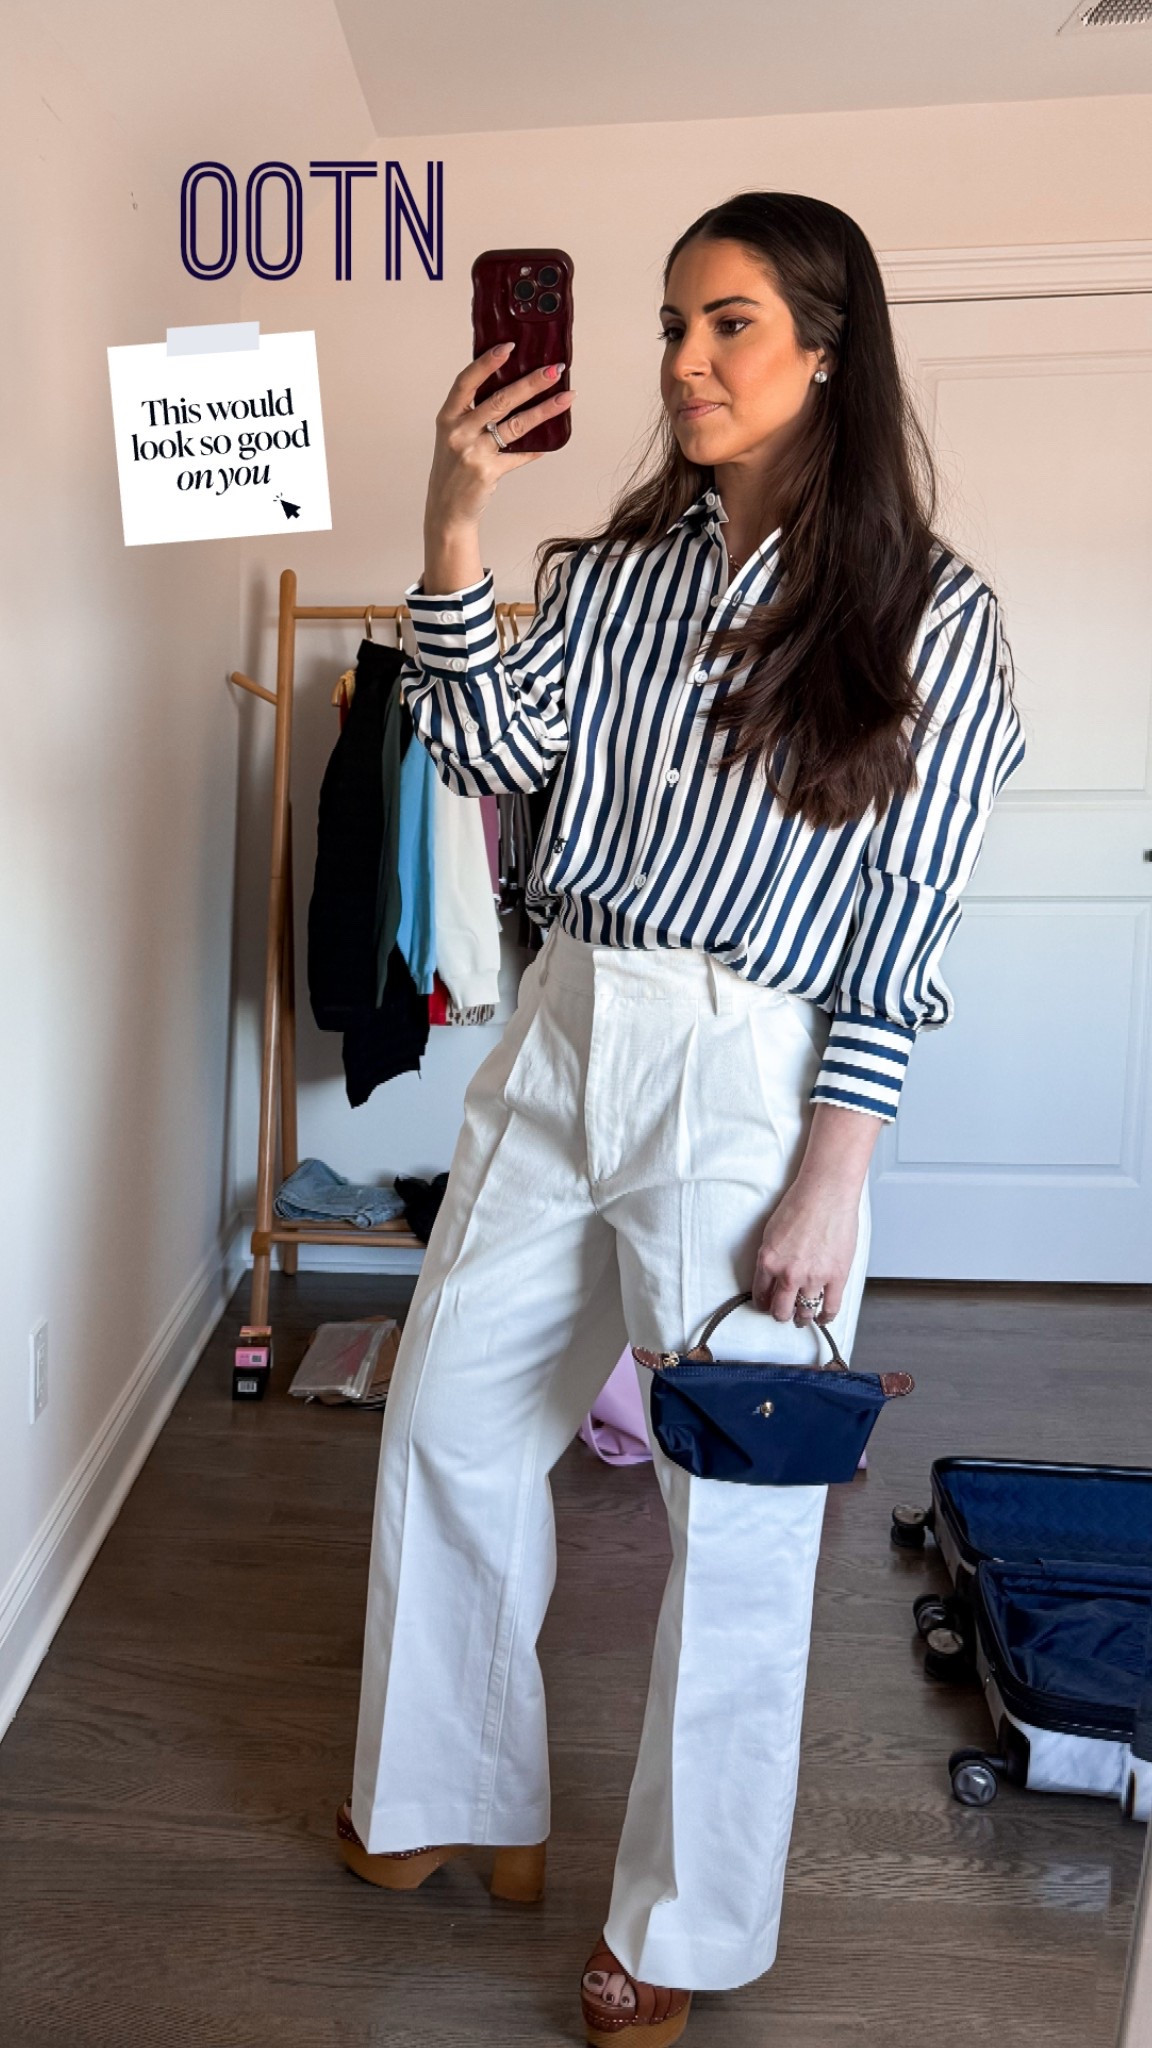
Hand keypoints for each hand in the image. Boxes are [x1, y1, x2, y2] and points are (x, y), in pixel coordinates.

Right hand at [425, 343, 573, 534]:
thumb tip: (512, 388)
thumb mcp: (454, 435)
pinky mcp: (488, 472)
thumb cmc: (453, 469)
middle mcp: (459, 432)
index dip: (487, 363)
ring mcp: (474, 453)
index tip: (508, 347)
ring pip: (516, 425)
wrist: (446, 509)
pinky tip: (552, 440)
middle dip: (531, 383)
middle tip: (554, 370)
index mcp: (448, 417)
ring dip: (544, 410)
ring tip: (566, 398)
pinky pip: (520, 455)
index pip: (466, 382)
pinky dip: (537, 448)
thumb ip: (474, 413)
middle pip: (499, 400)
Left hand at [753, 1178, 859, 1327]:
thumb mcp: (771, 1232)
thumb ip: (771, 1257)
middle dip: (780, 1314)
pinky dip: (825, 1317)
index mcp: (768, 1261)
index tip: (766, 1306)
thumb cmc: (801, 1204)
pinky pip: (830, 1308)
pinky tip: (823, 1317)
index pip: (760, 1295)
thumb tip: (772, 1274)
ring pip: (804, 1312)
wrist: (826, 1193)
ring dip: (802, 1318)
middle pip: (780, 1310)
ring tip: (803, 1318)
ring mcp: (813, 1277)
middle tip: (783, 1314)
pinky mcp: (836, 1277)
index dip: (763, 1304)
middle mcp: (788, 1274)